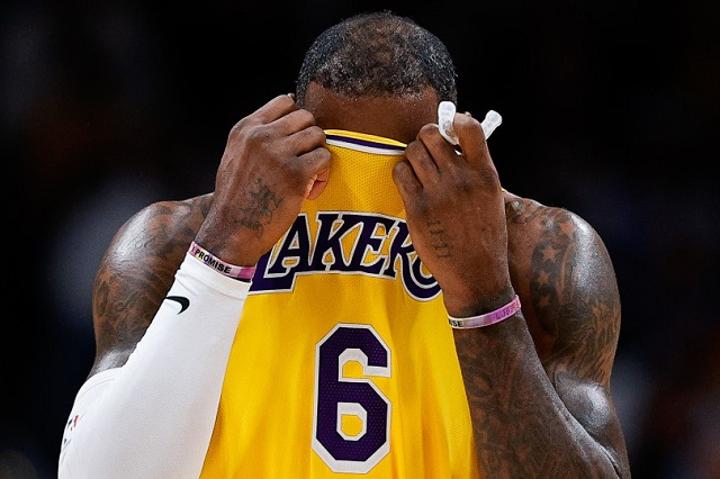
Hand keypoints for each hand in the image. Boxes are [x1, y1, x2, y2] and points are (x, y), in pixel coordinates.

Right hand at [195, 94, 329, 265]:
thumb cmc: (237, 197)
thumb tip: (289, 100)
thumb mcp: (236, 153)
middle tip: (303, 161)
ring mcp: (278, 153)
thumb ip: (257, 133)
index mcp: (246, 128)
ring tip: (307, 177)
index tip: (295, 141)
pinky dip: (322, 175)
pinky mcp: (295, 174)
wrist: (232, 230)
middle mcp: (261, 136)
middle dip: (310, 138)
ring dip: (317, 156)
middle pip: (306, 117)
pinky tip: (309, 190)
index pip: (284, 101)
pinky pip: (324, 159)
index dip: (297, 119)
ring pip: (318, 136)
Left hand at [392, 114, 513, 316]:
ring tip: (420, 168)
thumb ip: (477, 169)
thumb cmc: (486, 237)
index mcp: (485, 175)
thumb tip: (459, 140)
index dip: (456, 120)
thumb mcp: (493, 198)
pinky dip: (403, 173)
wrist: (476, 276)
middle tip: (429, 149)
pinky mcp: (416, 208)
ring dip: (414, 155)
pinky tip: (411, 183)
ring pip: (412, 151)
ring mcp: (437, 193)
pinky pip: (400, 173)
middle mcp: (461, 180)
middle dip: (427, 138)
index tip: (451, 126)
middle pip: (431, 135)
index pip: (470, 128)